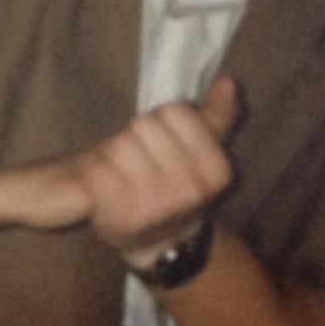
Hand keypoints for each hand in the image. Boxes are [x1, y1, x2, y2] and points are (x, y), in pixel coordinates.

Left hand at [78, 75, 236, 265]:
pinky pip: (96, 168)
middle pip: (143, 124)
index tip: (166, 142)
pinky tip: (106, 183)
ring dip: (115, 153)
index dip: (163, 121)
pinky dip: (96, 170)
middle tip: (143, 159)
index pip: (175, 111)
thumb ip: (217, 116)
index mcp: (215, 169)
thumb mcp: (205, 153)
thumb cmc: (179, 186)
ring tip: (125, 171)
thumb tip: (228, 81)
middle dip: (138, 136)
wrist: (159, 244)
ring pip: (118, 143)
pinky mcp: (119, 213)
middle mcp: (189, 187)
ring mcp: (154, 203)